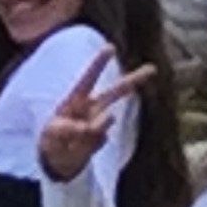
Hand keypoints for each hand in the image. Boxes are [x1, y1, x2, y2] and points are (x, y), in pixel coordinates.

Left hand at [39, 50, 156, 183]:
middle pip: (115, 91)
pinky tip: (77, 147)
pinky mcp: (101, 139)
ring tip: (84, 130)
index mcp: (75, 97)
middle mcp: (91, 107)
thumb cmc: (53, 136)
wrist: (56, 159)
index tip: (111, 47)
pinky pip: (99, 141)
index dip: (99, 62)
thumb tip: (95, 129)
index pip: (88, 78)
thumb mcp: (56, 131)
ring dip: (100, 123)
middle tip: (153, 68)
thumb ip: (74, 128)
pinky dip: (86, 146)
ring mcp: (97, 122)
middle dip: (134, 80)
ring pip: (108, 119)